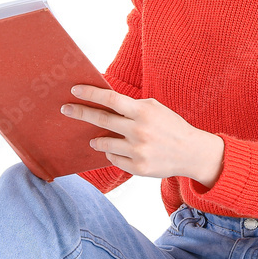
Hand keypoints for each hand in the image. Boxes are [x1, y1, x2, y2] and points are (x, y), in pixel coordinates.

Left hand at [60, 85, 223, 184]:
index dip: (90, 94)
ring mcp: (138, 151)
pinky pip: (113, 158)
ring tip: (94, 139)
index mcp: (144, 112)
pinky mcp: (138, 168)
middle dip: (79, 113)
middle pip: (101, 120)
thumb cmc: (170, 126)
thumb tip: (102, 102)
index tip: (74, 90)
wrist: (192, 153)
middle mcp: (139, 131)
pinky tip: (120, 150)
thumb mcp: (154, 108)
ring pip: (103, 143)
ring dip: (95, 140)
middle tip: (65, 109)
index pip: (110, 99)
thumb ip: (131, 106)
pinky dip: (112, 153)